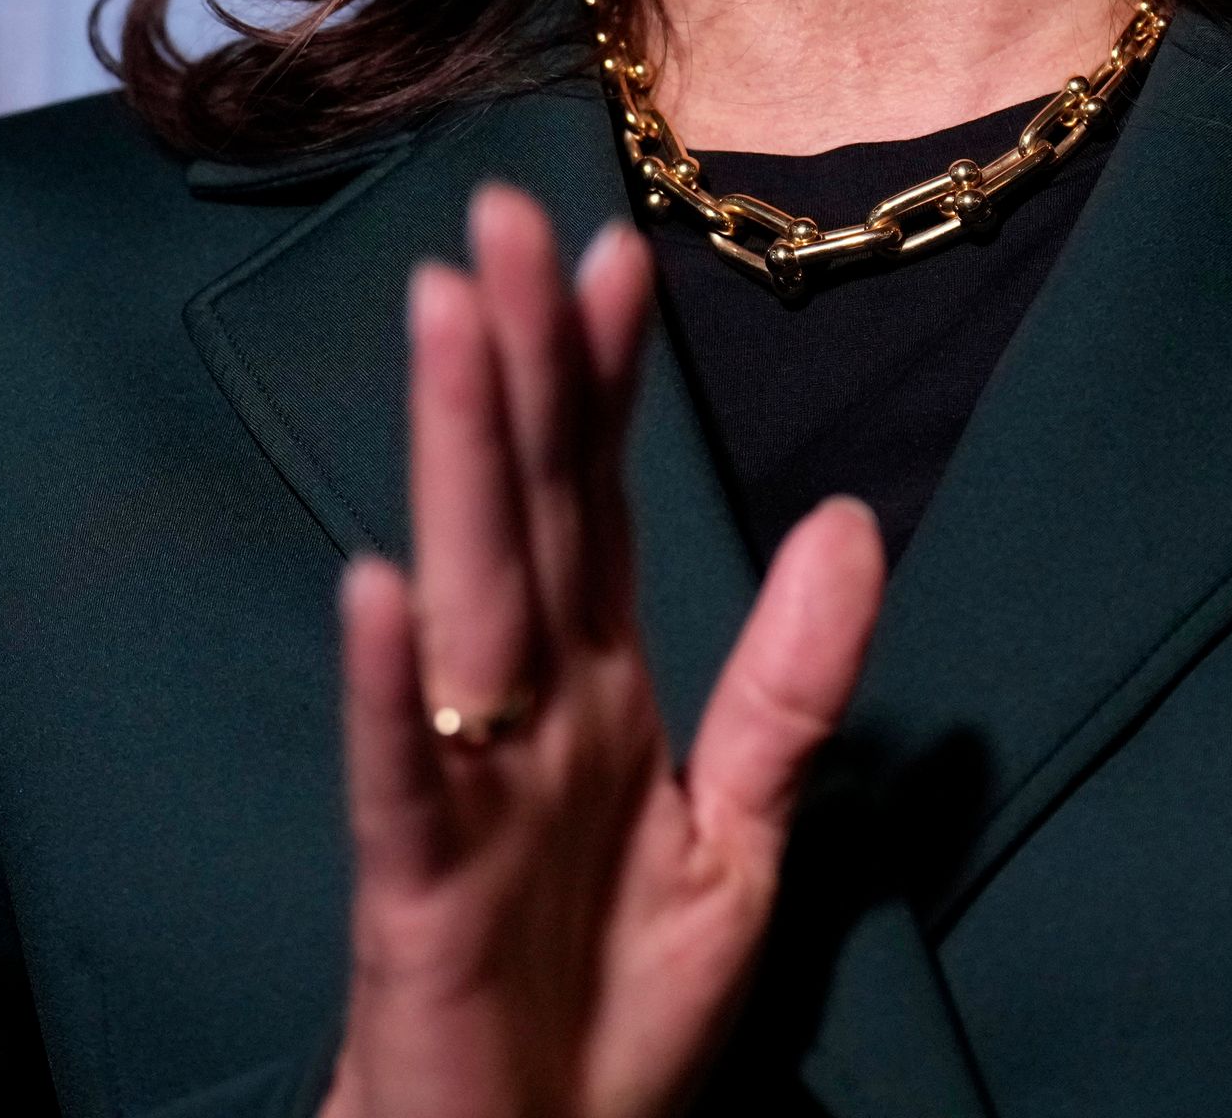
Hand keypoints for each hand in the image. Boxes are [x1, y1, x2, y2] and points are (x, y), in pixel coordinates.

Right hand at [320, 185, 886, 1117]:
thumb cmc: (611, 1016)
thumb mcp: (744, 842)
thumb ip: (793, 686)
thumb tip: (853, 520)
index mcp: (600, 691)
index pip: (599, 500)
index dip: (604, 376)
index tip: (619, 245)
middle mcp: (522, 711)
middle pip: (520, 507)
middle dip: (513, 360)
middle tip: (504, 214)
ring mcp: (463, 788)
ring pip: (461, 597)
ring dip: (453, 459)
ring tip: (446, 320)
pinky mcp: (420, 893)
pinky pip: (403, 776)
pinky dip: (387, 684)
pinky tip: (378, 585)